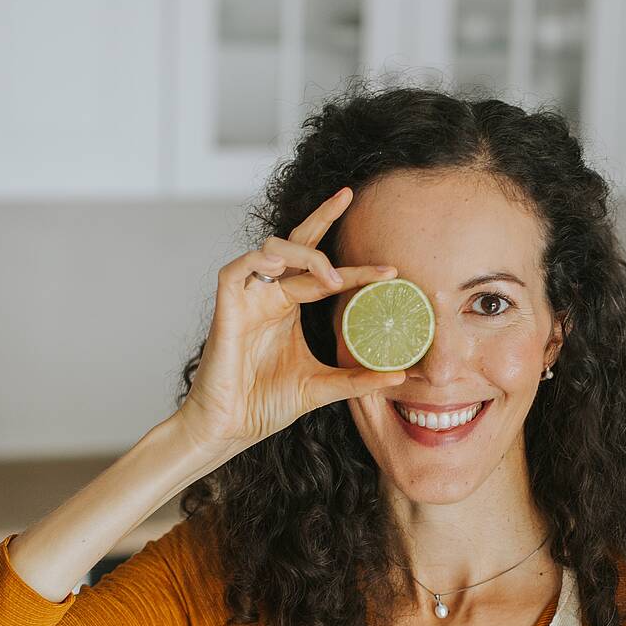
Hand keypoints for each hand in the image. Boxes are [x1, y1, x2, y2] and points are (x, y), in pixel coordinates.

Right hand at [178, 186, 403, 453]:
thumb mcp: (321, 388)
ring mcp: (247, 298)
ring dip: (304, 254)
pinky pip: (237, 269)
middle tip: (349, 196)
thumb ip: (357, 379)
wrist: (228, 429)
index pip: (325, 274)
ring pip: (272, 248)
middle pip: (296, 243)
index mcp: (289, 307)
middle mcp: (269, 295)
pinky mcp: (226, 308)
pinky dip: (259, 260)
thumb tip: (400, 376)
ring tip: (332, 277)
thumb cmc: (264, 405)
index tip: (391, 271)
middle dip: (322, 217)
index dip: (357, 269)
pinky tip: (281, 264)